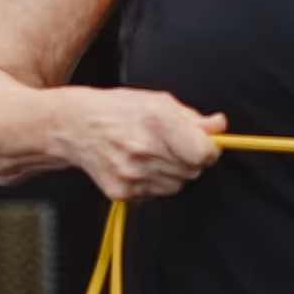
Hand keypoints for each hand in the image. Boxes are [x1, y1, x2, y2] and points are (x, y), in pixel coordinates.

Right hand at [69, 90, 225, 201]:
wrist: (74, 126)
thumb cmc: (116, 110)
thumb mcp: (157, 101)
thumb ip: (192, 117)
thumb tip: (218, 126)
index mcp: (157, 121)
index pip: (204, 153)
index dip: (209, 149)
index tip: (204, 144)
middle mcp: (144, 150)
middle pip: (193, 170)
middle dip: (190, 158)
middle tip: (171, 143)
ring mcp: (133, 174)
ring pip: (177, 184)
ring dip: (173, 171)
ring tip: (152, 152)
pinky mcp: (123, 192)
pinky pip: (156, 193)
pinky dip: (153, 181)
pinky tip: (138, 164)